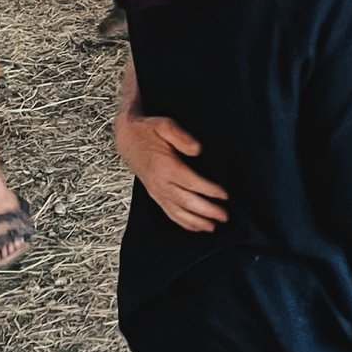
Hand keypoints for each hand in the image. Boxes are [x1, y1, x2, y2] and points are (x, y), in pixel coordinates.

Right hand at [115, 112, 227, 230]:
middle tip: (224, 216)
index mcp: (165, 166)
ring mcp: (156, 191)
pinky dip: (183, 223)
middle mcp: (160, 183)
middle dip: (207, 211)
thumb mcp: (164, 125)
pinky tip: (195, 226)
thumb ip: (182, 137)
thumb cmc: (147, 131)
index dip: (209, 190)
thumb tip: (198, 149)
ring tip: (213, 226)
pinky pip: (169, 213)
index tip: (224, 195)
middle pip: (186, 202)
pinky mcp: (155, 195)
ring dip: (197, 221)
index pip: (191, 183)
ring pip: (178, 212)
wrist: (126, 139)